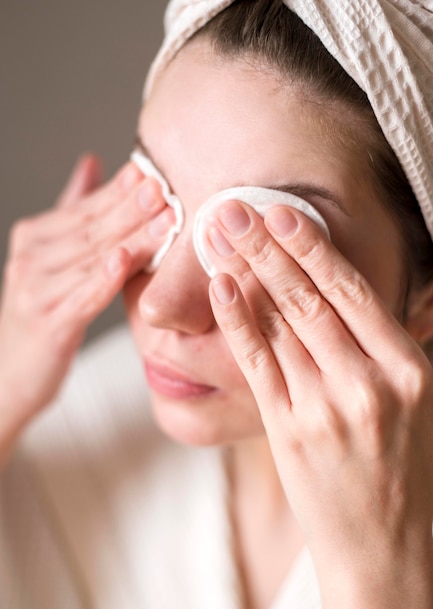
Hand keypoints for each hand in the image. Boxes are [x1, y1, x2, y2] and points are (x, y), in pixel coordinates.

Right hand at [0, 153, 170, 445]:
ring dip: (133, 240)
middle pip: (92, 231)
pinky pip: (83, 298)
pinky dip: (104, 279)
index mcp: (35, 237)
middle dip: (132, 209)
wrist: (9, 370)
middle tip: (164, 188)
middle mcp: (31, 259)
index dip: (120, 191)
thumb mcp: (53, 257)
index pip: (85, 209)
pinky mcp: (48, 325)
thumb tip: (92, 161)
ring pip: (94, 261)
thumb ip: (72, 209)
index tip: (151, 172)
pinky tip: (126, 260)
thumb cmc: (42, 310)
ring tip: (166, 221)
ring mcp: (36, 292)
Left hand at [207, 200, 432, 608]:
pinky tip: (221, 287)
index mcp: (408, 372)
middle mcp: (367, 385)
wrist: (381, 544)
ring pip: (281, 324)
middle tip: (236, 207)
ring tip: (221, 233)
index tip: (286, 213)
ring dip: (248, 272)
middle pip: (310, 300)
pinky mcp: (288, 429)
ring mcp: (324, 408)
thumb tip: (395, 301)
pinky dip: (238, 322)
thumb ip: (408, 352)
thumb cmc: (409, 471)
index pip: (355, 294)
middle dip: (269, 247)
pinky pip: (258, 365)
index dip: (316, 249)